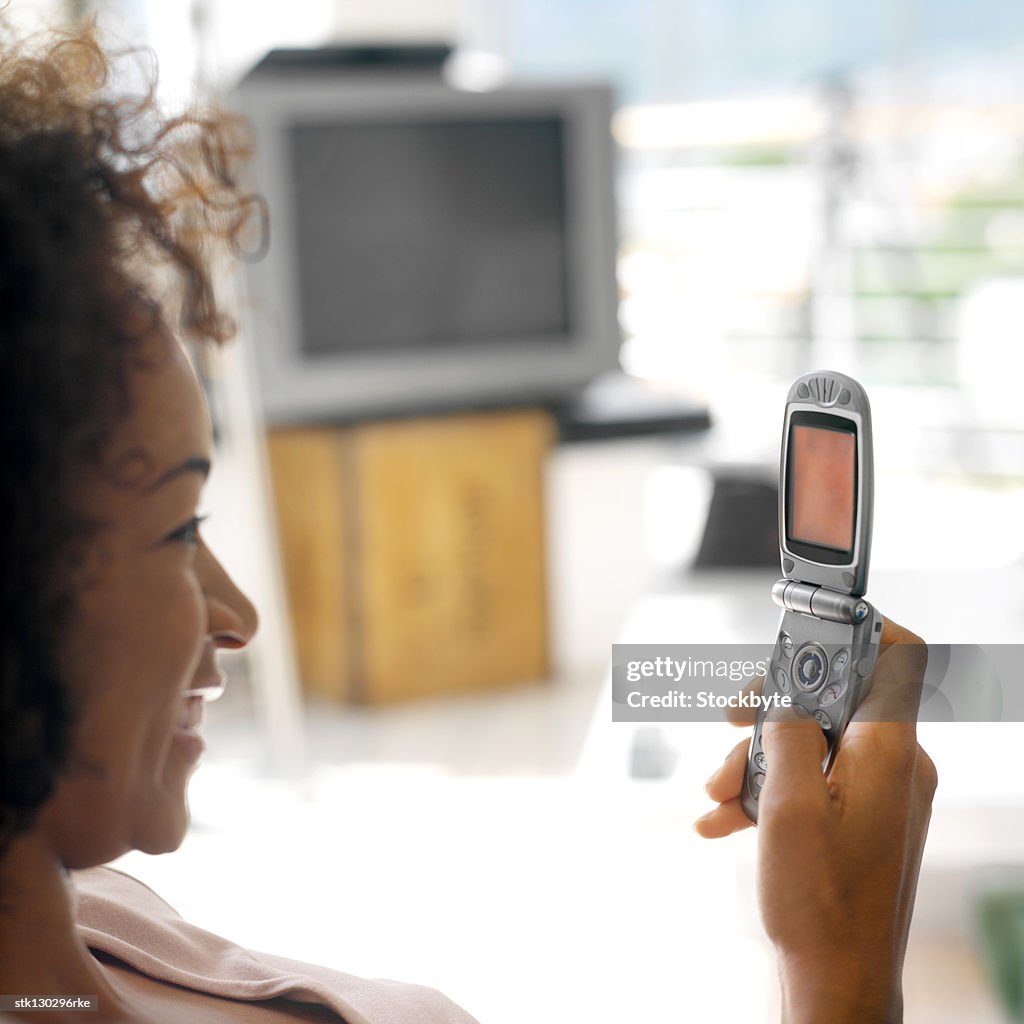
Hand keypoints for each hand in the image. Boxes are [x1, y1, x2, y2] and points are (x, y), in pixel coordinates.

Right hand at [695, 618, 936, 1022]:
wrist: (838, 981)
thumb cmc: (819, 900)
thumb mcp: (789, 804)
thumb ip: (789, 730)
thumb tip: (790, 692)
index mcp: (890, 750)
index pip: (895, 656)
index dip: (853, 627)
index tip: (803, 624)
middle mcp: (894, 764)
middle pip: (832, 699)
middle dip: (770, 709)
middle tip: (728, 721)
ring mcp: (878, 794)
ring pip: (812, 742)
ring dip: (757, 759)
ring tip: (716, 794)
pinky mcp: (860, 820)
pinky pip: (812, 782)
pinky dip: (767, 791)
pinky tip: (722, 819)